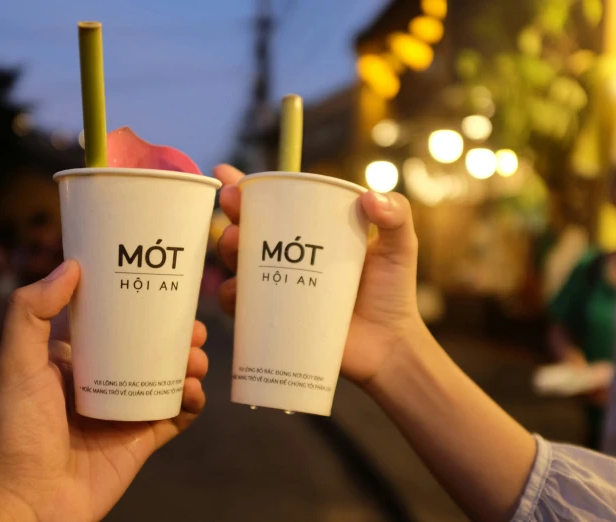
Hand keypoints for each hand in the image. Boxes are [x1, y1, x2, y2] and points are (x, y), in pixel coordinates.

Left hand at [0, 260, 208, 521]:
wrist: (26, 504)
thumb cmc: (14, 432)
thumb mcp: (16, 365)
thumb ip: (31, 313)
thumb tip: (71, 266)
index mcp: (74, 358)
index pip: (113, 321)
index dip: (141, 304)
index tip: (165, 288)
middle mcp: (102, 380)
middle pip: (149, 347)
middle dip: (176, 335)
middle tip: (194, 329)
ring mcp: (124, 411)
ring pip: (168, 378)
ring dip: (190, 365)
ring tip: (197, 361)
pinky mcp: (141, 440)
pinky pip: (176, 416)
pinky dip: (192, 403)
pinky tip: (193, 393)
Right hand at [215, 164, 421, 384]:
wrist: (388, 347)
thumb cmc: (392, 292)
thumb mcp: (400, 246)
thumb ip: (396, 215)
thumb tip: (370, 197)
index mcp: (309, 234)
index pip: (274, 206)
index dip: (245, 189)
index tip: (224, 174)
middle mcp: (286, 259)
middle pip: (248, 230)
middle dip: (232, 215)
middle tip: (232, 209)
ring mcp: (277, 290)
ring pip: (237, 265)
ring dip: (226, 251)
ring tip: (234, 245)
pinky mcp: (272, 321)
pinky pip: (240, 308)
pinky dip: (230, 296)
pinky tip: (235, 291)